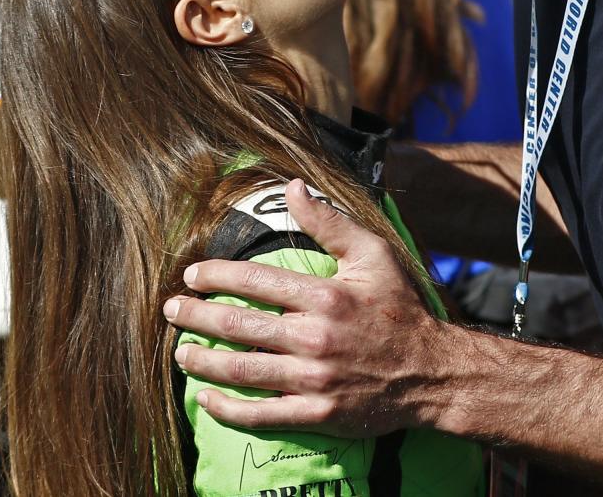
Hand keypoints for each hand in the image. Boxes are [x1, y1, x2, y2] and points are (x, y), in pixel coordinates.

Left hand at [163, 178, 450, 434]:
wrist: (431, 372)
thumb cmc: (399, 307)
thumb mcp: (373, 254)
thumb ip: (329, 222)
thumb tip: (292, 187)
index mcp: (325, 297)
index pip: (255, 282)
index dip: (216, 276)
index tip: (192, 274)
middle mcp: (314, 338)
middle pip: (239, 326)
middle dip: (196, 316)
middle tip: (170, 310)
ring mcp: (313, 379)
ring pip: (241, 370)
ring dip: (203, 361)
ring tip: (180, 351)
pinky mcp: (316, 414)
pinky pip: (260, 414)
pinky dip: (227, 409)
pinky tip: (205, 399)